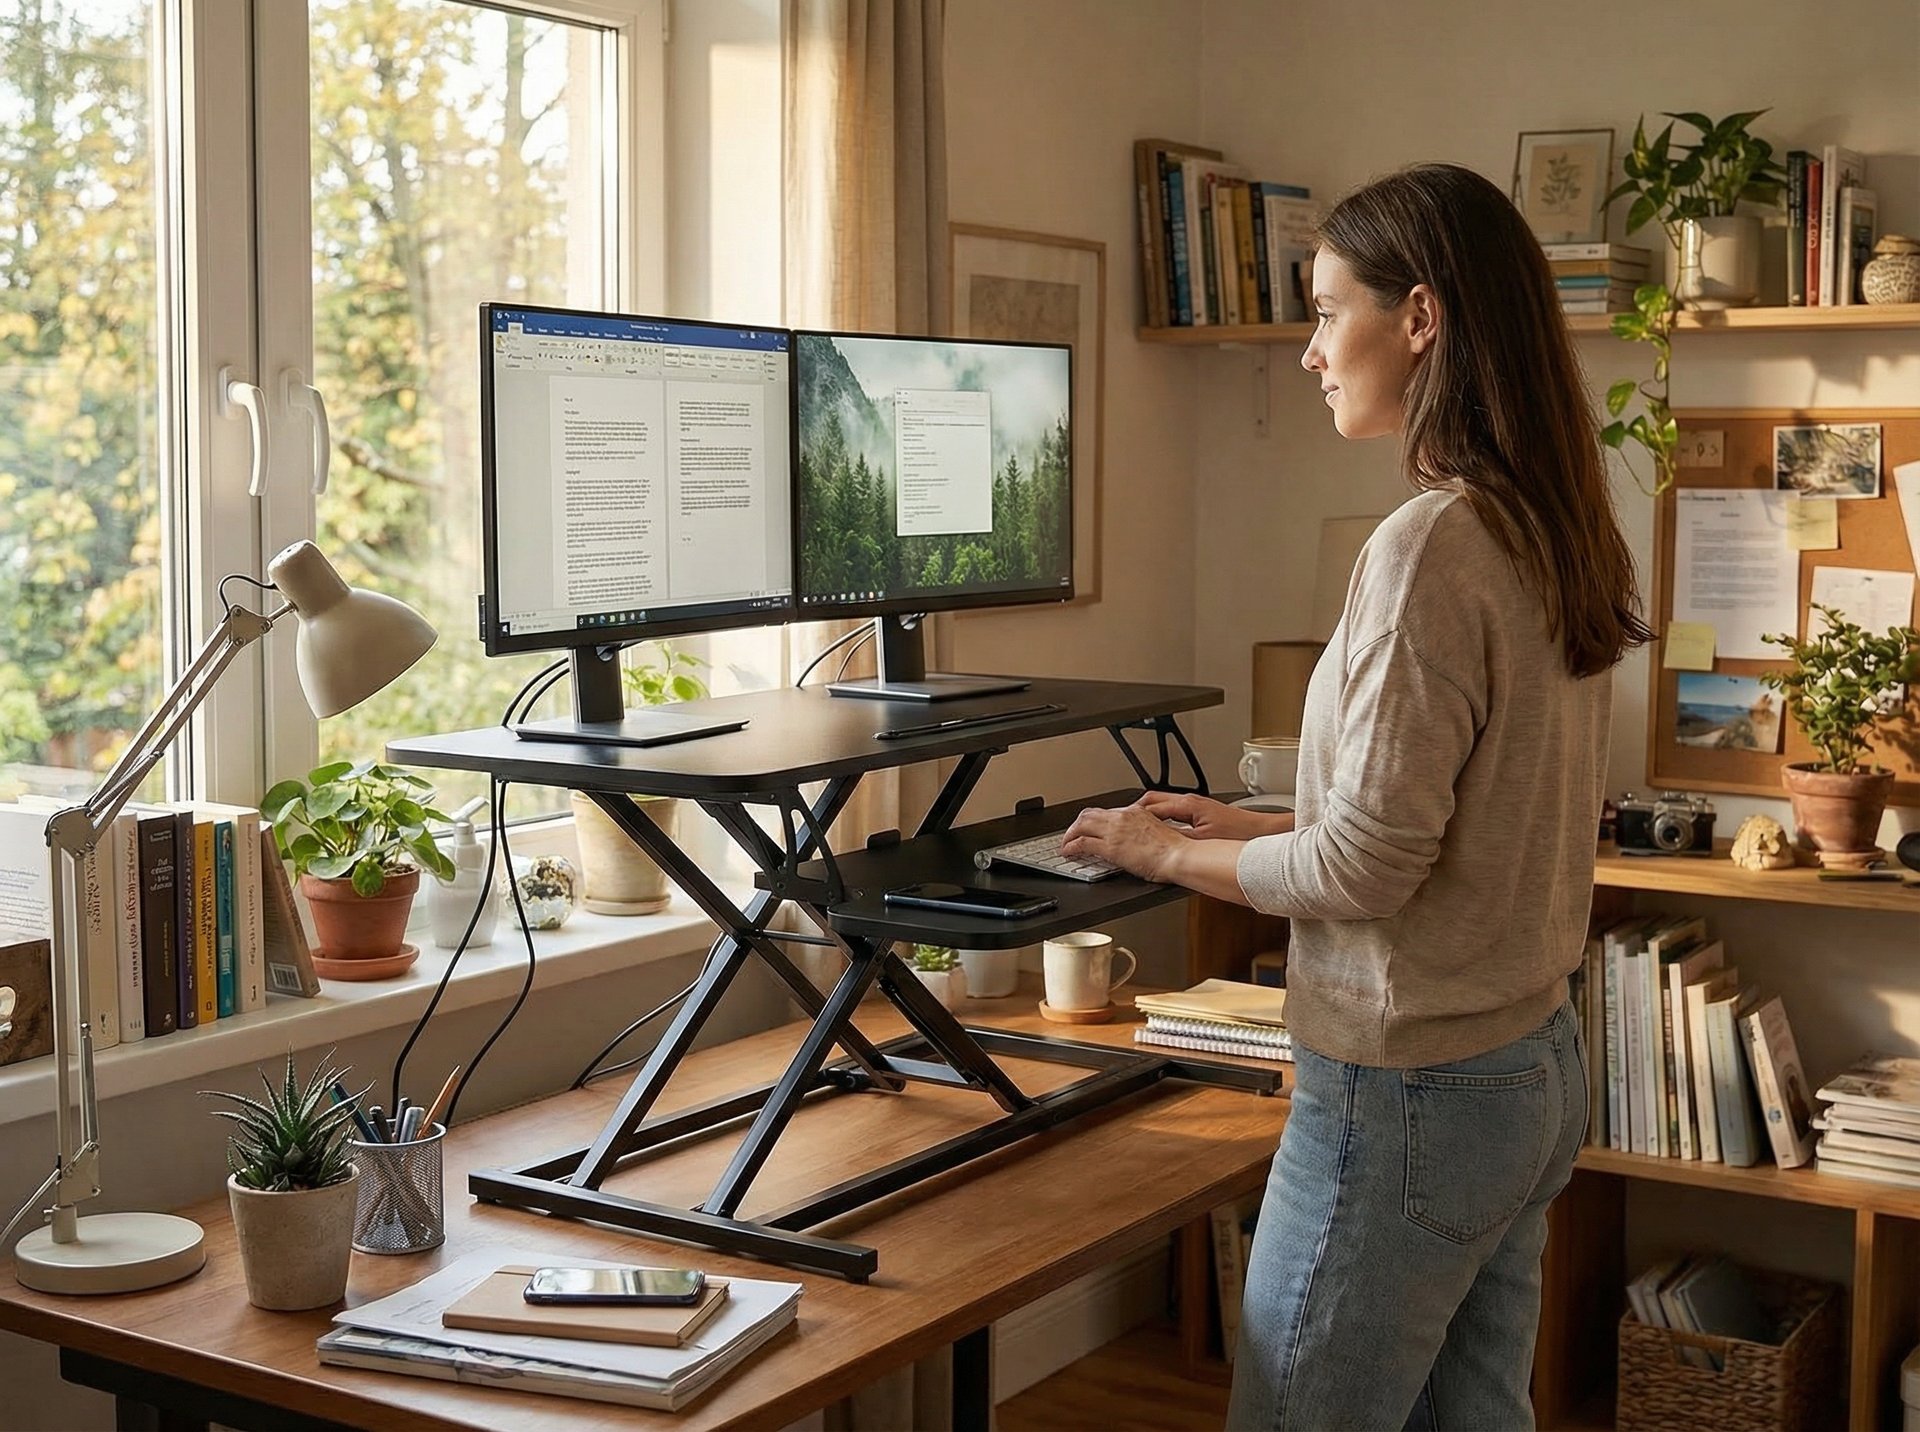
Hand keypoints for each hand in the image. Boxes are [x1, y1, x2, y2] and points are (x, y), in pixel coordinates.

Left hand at [1061, 805, 1190, 881]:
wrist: (1180, 856)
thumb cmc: (1176, 849)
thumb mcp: (1158, 832)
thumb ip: (1143, 831)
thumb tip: (1136, 839)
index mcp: (1136, 812)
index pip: (1107, 812)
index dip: (1095, 820)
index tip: (1090, 828)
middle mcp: (1123, 817)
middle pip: (1089, 814)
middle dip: (1077, 824)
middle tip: (1071, 834)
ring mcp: (1115, 831)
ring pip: (1081, 825)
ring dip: (1070, 834)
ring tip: (1066, 844)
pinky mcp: (1111, 847)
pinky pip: (1082, 843)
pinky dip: (1071, 847)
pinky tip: (1068, 853)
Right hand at [1134, 790, 1295, 841]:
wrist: (1262, 833)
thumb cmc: (1238, 834)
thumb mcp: (1202, 840)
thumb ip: (1177, 837)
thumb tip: (1156, 840)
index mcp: (1186, 804)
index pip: (1149, 805)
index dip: (1132, 815)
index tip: (1119, 822)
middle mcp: (1190, 801)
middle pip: (1152, 800)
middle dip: (1134, 811)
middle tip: (1122, 823)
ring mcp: (1196, 806)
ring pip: (1162, 805)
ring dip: (1148, 814)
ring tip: (1136, 827)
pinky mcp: (1202, 814)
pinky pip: (1173, 812)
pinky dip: (1161, 819)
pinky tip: (1160, 832)